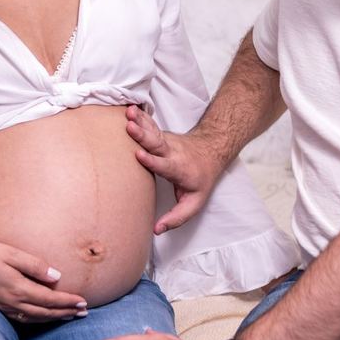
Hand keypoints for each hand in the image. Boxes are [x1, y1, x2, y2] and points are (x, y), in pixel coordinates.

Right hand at [0, 240, 87, 322]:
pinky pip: (23, 318)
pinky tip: (43, 316)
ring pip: (36, 318)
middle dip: (66, 313)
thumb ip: (34, 265)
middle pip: (46, 312)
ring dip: (54, 318)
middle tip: (83, 313)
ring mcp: (4, 307)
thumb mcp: (10, 253)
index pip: (51, 299)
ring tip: (69, 316)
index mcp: (18, 289)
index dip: (69, 302)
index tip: (84, 302)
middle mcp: (13, 302)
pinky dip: (38, 319)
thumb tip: (56, 276)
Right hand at [126, 106, 220, 233]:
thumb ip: (177, 217)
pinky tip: (129, 108)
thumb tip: (156, 230)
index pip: (164, 165)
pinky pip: (149, 125)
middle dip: (142, 135)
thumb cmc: (200, 179)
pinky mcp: (160, 134)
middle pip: (156, 143)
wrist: (211, 151)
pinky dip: (140, 116)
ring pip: (152, 130)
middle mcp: (171, 152)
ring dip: (139, 121)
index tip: (139, 155)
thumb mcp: (195, 203)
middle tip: (130, 127)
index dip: (152, 161)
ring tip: (128, 113)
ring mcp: (165, 141)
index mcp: (178, 169)